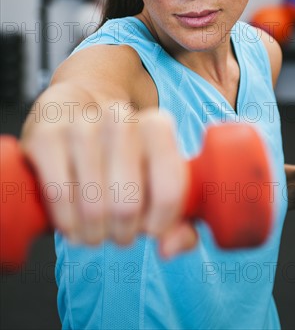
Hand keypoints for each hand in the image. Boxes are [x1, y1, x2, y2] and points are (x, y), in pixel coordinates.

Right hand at [22, 105, 196, 256]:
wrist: (72, 113)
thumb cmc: (122, 159)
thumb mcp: (157, 182)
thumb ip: (180, 222)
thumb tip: (169, 248)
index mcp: (156, 126)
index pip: (169, 191)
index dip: (159, 223)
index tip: (150, 226)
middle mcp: (121, 118)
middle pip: (127, 205)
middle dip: (123, 233)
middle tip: (117, 230)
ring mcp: (81, 125)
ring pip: (92, 206)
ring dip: (93, 233)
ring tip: (94, 228)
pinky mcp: (45, 137)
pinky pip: (59, 196)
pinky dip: (66, 223)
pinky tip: (71, 223)